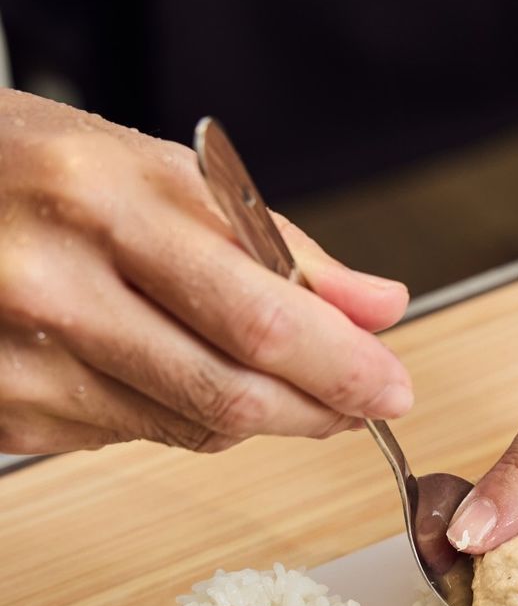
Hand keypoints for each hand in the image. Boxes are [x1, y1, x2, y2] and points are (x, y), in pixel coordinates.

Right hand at [0, 91, 411, 453]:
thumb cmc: (41, 172)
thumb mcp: (157, 171)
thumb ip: (277, 246)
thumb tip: (377, 307)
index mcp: (101, 201)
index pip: (258, 316)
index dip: (341, 366)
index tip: (390, 385)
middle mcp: (53, 286)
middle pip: (229, 390)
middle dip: (318, 408)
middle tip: (362, 405)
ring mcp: (23, 360)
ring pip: (189, 425)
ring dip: (255, 412)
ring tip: (272, 373)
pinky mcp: (6, 411)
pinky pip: (135, 434)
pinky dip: (182, 412)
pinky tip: (172, 367)